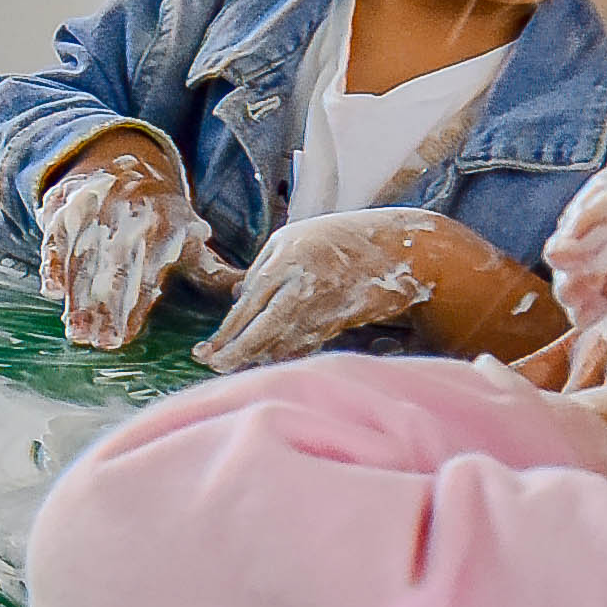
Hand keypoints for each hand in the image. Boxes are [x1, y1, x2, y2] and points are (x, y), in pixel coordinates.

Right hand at [34, 133, 218, 347]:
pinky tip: (51, 291)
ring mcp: (94, 211)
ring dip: (77, 297)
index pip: (145, 276)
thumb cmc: (163, 216)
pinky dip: (52, 263)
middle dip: (103, 309)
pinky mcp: (66, 206)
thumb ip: (213, 272)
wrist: (125, 163)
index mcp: (163, 228)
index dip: (132, 310)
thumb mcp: (191, 238)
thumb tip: (245, 294)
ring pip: (83, 259)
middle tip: (95, 342)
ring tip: (75, 331)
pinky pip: (57, 237)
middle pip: (113, 271)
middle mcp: (128, 219)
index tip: (122, 339)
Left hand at [200, 208, 529, 371]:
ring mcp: (325, 305)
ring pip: (283, 342)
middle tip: (213, 367)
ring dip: (257, 358)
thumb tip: (237, 300)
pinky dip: (285, 355)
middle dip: (235, 353)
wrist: (401, 249)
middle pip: (261, 329)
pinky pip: (306, 343)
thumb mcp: (293, 239)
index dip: (226, 333)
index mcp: (286, 259)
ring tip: (232, 367)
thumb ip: (262, 269)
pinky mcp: (342, 322)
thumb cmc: (341, 239)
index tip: (204, 352)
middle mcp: (303, 284)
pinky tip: (267, 363)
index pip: (247, 305)